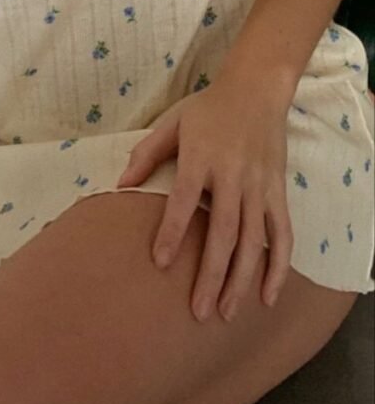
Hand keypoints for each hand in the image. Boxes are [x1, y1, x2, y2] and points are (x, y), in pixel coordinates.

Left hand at [115, 83, 293, 322]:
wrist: (257, 90)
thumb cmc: (209, 109)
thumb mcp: (173, 122)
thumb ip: (147, 153)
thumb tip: (121, 184)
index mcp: (201, 158)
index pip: (184, 200)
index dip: (173, 231)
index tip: (161, 263)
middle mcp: (233, 176)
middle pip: (222, 232)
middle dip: (211, 274)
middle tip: (198, 311)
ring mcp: (259, 186)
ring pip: (253, 241)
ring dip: (240, 280)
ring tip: (225, 313)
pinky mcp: (278, 192)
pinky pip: (282, 234)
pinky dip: (278, 267)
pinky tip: (267, 296)